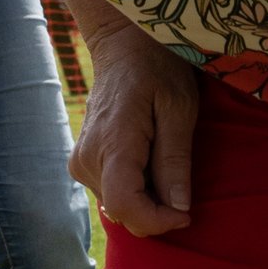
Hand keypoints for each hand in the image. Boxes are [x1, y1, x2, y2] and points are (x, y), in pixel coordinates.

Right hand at [70, 26, 198, 234]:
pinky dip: (136, 190)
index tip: (186, 215)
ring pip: (118, 206)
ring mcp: (81, 162)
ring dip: (147, 199)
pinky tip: (149, 161)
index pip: (126, 206)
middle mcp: (88, 158)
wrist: (123, 47)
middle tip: (182, 186)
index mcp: (113, 143)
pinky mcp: (82, 163)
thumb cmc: (157, 69)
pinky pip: (111, 193)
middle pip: (123, 211)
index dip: (158, 221)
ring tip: (164, 160)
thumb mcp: (179, 108)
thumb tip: (179, 207)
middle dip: (157, 211)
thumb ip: (175, 159)